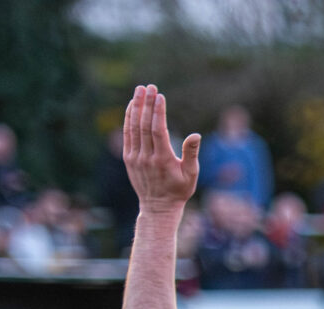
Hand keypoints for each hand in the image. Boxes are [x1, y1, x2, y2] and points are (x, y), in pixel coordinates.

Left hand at [120, 86, 200, 211]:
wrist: (158, 207)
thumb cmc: (179, 190)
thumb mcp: (191, 175)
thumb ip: (191, 154)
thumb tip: (195, 135)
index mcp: (163, 160)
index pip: (158, 130)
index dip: (158, 112)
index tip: (160, 96)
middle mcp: (147, 157)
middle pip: (144, 125)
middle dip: (147, 104)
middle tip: (149, 86)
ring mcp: (135, 157)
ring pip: (134, 127)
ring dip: (136, 107)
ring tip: (140, 90)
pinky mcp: (128, 157)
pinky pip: (128, 134)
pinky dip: (129, 118)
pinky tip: (133, 106)